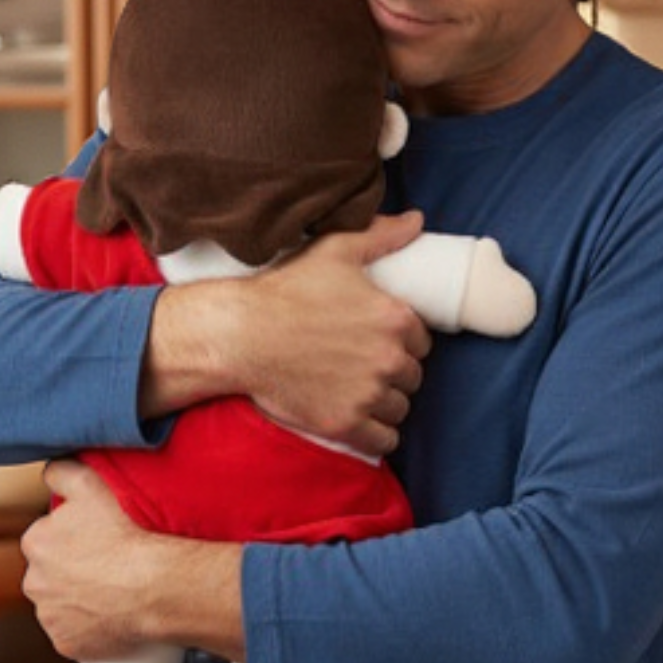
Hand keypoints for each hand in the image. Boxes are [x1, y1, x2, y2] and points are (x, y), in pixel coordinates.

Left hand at [22, 459, 244, 661]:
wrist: (153, 586)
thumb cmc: (124, 532)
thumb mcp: (91, 484)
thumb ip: (61, 471)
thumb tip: (49, 471)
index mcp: (35, 543)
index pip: (46, 537)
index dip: (71, 536)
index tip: (95, 537)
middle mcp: (34, 582)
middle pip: (50, 573)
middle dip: (70, 570)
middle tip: (106, 564)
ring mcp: (50, 617)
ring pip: (61, 604)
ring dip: (79, 599)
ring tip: (113, 590)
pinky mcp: (68, 644)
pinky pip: (76, 634)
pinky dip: (89, 627)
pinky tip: (113, 614)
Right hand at [231, 213, 431, 455]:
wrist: (240, 334)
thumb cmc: (285, 290)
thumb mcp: (334, 251)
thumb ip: (382, 236)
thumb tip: (417, 221)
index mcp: (394, 318)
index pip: (422, 341)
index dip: (401, 342)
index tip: (377, 342)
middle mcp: (388, 358)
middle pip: (412, 377)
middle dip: (392, 373)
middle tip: (361, 366)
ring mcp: (368, 394)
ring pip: (399, 408)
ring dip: (384, 403)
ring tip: (356, 391)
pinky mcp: (345, 423)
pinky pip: (385, 440)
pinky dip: (376, 434)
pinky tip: (358, 419)